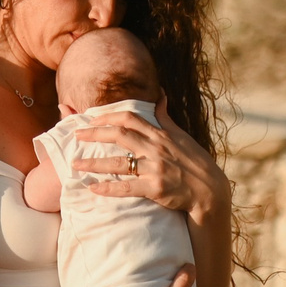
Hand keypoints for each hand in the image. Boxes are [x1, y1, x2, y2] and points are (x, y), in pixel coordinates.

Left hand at [73, 94, 228, 227]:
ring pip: (118, 163)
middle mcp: (156, 148)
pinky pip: (126, 187)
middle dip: (95, 133)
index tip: (91, 119)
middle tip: (76, 135)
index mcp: (160, 135)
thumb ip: (165, 117)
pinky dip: (108, 188)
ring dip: (94, 163)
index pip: (130, 118)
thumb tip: (160, 95)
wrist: (210, 191)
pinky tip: (93, 188)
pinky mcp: (155, 188)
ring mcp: (155, 168)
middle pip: (119, 135)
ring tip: (76, 164)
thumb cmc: (195, 162)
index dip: (108, 117)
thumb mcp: (181, 136)